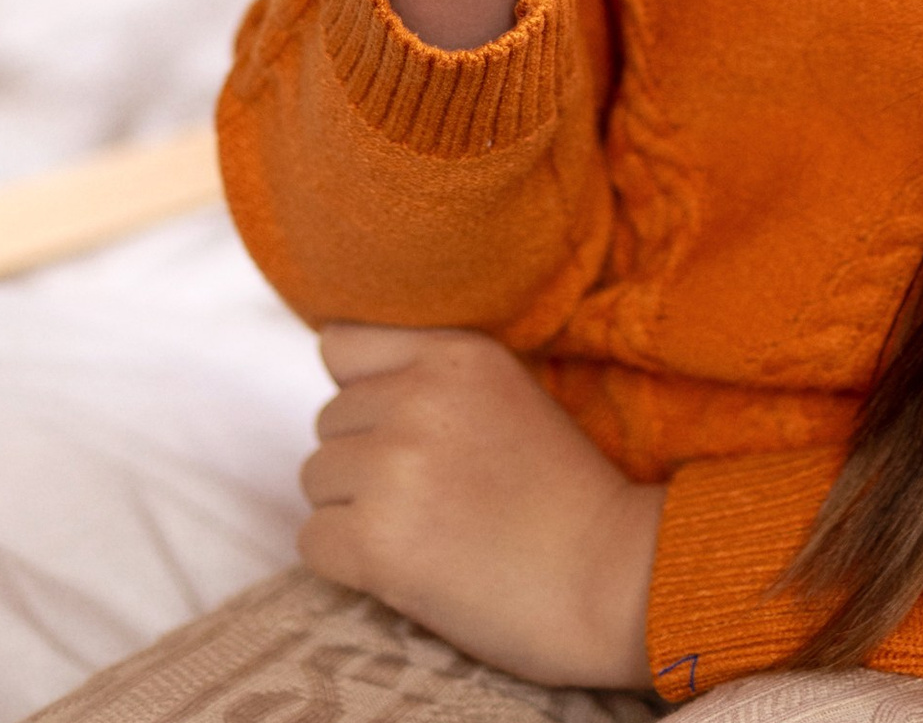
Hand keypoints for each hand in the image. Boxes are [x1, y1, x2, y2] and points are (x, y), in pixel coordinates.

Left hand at [299, 325, 662, 689]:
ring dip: (352, 510)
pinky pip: (313, 541)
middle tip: (428, 497)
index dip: (358, 390)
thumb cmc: (562, 496)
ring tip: (422, 531)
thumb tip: (343, 382)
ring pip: (316, 480)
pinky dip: (346, 562)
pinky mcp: (376, 540)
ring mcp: (393, 467)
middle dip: (362, 459)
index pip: (341, 345)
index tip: (389, 426)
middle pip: (329, 422)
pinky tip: (404, 567)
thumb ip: (434, 376)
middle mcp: (418, 397)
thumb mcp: (507, 394)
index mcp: (456, 351)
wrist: (609, 578)